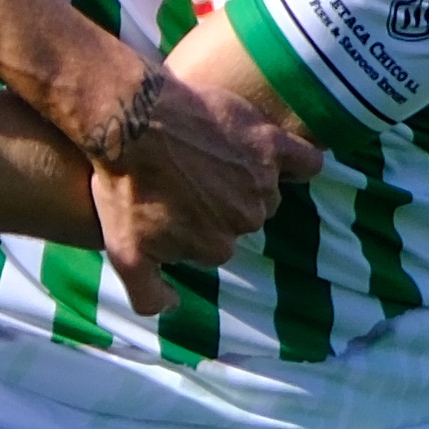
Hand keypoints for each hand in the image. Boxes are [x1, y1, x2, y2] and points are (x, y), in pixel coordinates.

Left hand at [81, 64, 318, 295]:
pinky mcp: (270, 144)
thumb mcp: (123, 253)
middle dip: (222, 202)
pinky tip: (281, 156)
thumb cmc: (124, 185)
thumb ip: (149, 294)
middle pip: (245, 216)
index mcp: (216, 249)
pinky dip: (300, 162)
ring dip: (248, 177)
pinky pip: (305, 161)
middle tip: (190, 176)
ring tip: (212, 155)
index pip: (217, 243)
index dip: (195, 223)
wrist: (129, 121)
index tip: (174, 203)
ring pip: (268, 189)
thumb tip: (174, 307)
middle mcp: (246, 219)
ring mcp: (261, 182)